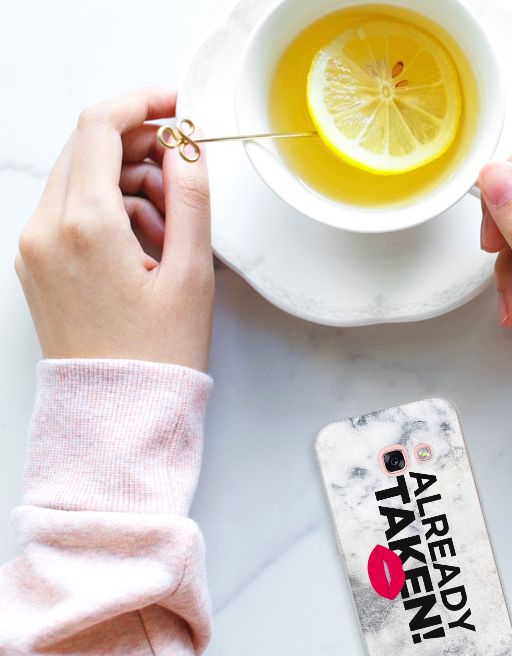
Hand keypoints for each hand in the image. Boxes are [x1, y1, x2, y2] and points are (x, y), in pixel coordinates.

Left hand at [15, 88, 213, 371]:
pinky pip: (72, 210)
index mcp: (85, 225)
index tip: (177, 105)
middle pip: (88, 148)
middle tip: (185, 173)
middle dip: (141, 147)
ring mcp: (35, 246)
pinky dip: (110, 209)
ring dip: (129, 182)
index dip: (143, 103)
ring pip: (81, 178)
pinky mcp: (37, 263)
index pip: (101, 127)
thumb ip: (192, 198)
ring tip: (173, 228)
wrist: (117, 412)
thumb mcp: (191, 273)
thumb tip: (188, 147)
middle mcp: (46, 229)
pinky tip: (147, 245)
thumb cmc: (157, 354)